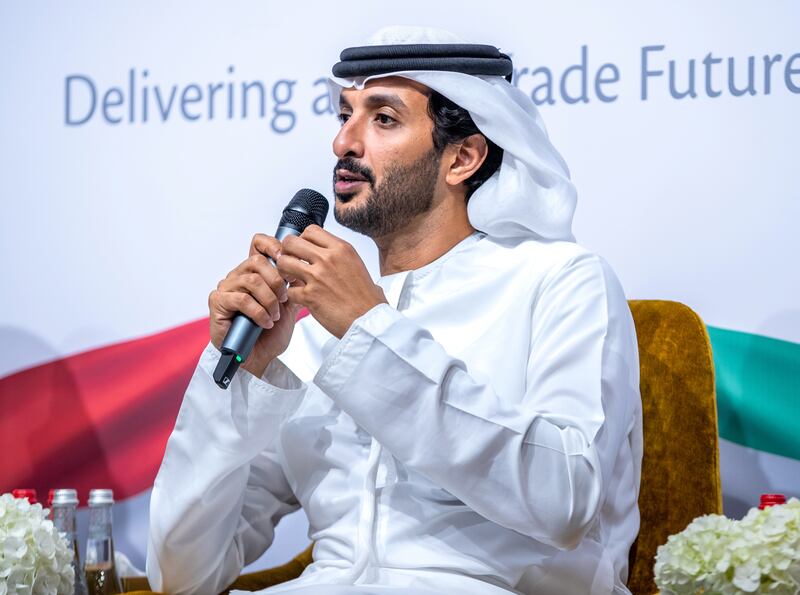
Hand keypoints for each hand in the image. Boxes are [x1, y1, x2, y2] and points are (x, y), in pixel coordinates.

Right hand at [208, 234, 303, 377]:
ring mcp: (226, 288)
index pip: (258, 244)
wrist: (261, 358)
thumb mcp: (290, 306)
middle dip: (277, 282)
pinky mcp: (218, 302)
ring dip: (269, 300)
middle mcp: (238, 276)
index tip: (286, 259)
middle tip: (284, 300)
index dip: (272, 245)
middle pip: (257, 262)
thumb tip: (305, 267)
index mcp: (255, 272)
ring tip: (274, 315)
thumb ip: (296, 286)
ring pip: (252, 280)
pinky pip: (241, 298)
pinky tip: (265, 323)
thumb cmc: (271, 334)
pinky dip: (258, 312)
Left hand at [276, 225, 386, 338]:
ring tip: (291, 279)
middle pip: (292, 242)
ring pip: (284, 262)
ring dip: (284, 271)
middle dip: (287, 252)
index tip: (302, 250)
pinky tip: (299, 298)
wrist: (369, 321)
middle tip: (291, 263)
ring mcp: (317, 277)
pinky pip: (289, 289)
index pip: (310, 230)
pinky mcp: (310, 296)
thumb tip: (333, 255)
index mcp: (341, 249)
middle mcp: (328, 259)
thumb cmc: (367, 299)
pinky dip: (291, 295)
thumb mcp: (358, 265)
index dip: (302, 239)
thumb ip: (341, 257)